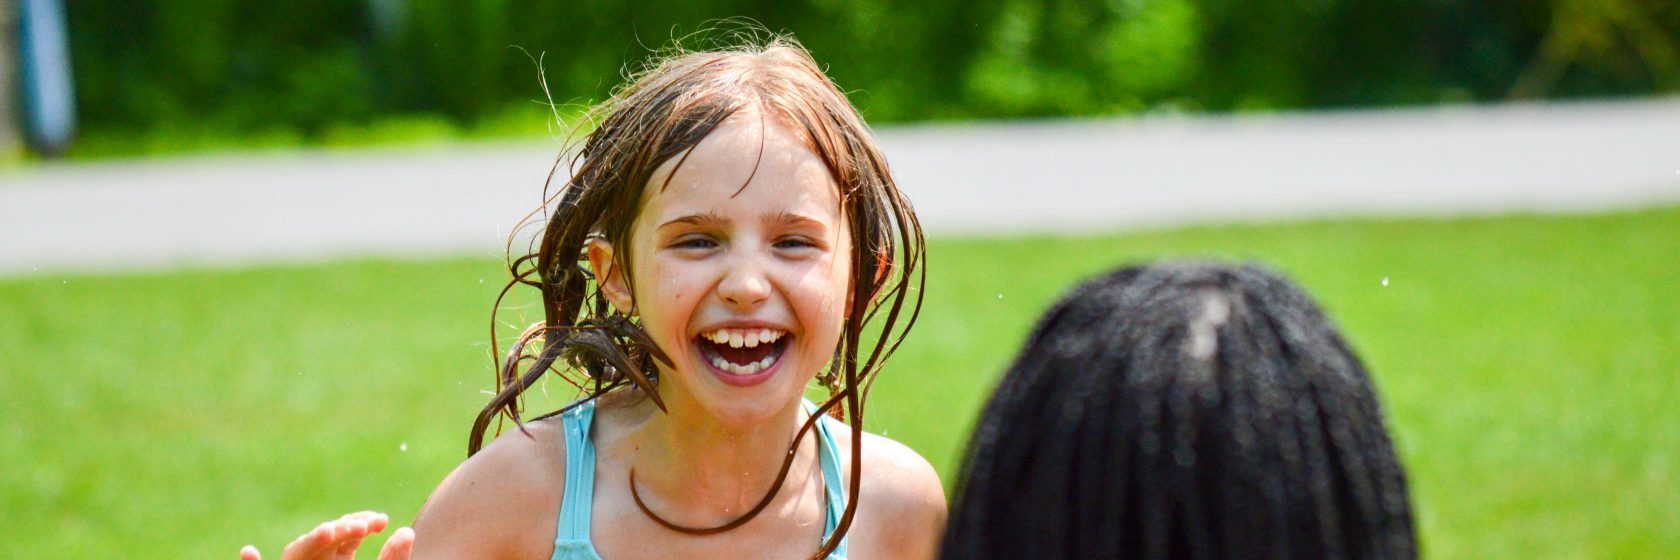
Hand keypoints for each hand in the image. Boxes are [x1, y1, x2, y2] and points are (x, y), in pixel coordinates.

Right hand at [240, 511, 413, 559]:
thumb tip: (406, 532)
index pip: (344, 535)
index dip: (359, 523)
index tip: (380, 521)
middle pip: (321, 541)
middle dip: (339, 530)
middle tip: (362, 527)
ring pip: (297, 553)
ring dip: (311, 541)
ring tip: (329, 532)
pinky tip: (249, 552)